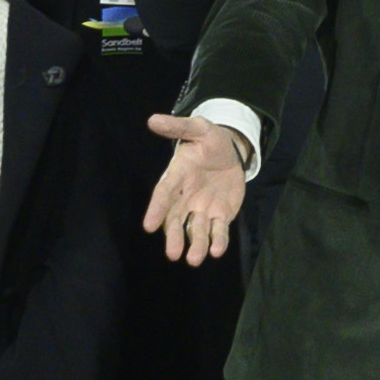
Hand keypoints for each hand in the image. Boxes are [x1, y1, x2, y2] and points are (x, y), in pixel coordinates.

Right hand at [144, 113, 250, 263]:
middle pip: (176, 220)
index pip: (164, 194)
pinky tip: (217, 251)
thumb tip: (153, 119)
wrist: (230, 152)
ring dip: (196, 245)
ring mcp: (202, 208)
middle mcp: (186, 197)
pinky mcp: (220, 215)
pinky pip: (218, 231)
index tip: (148, 226)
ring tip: (195, 259)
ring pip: (197, 230)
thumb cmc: (209, 141)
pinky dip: (218, 241)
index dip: (156, 209)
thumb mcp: (199, 128)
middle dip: (174, 237)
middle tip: (173, 254)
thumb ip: (179, 127)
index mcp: (177, 176)